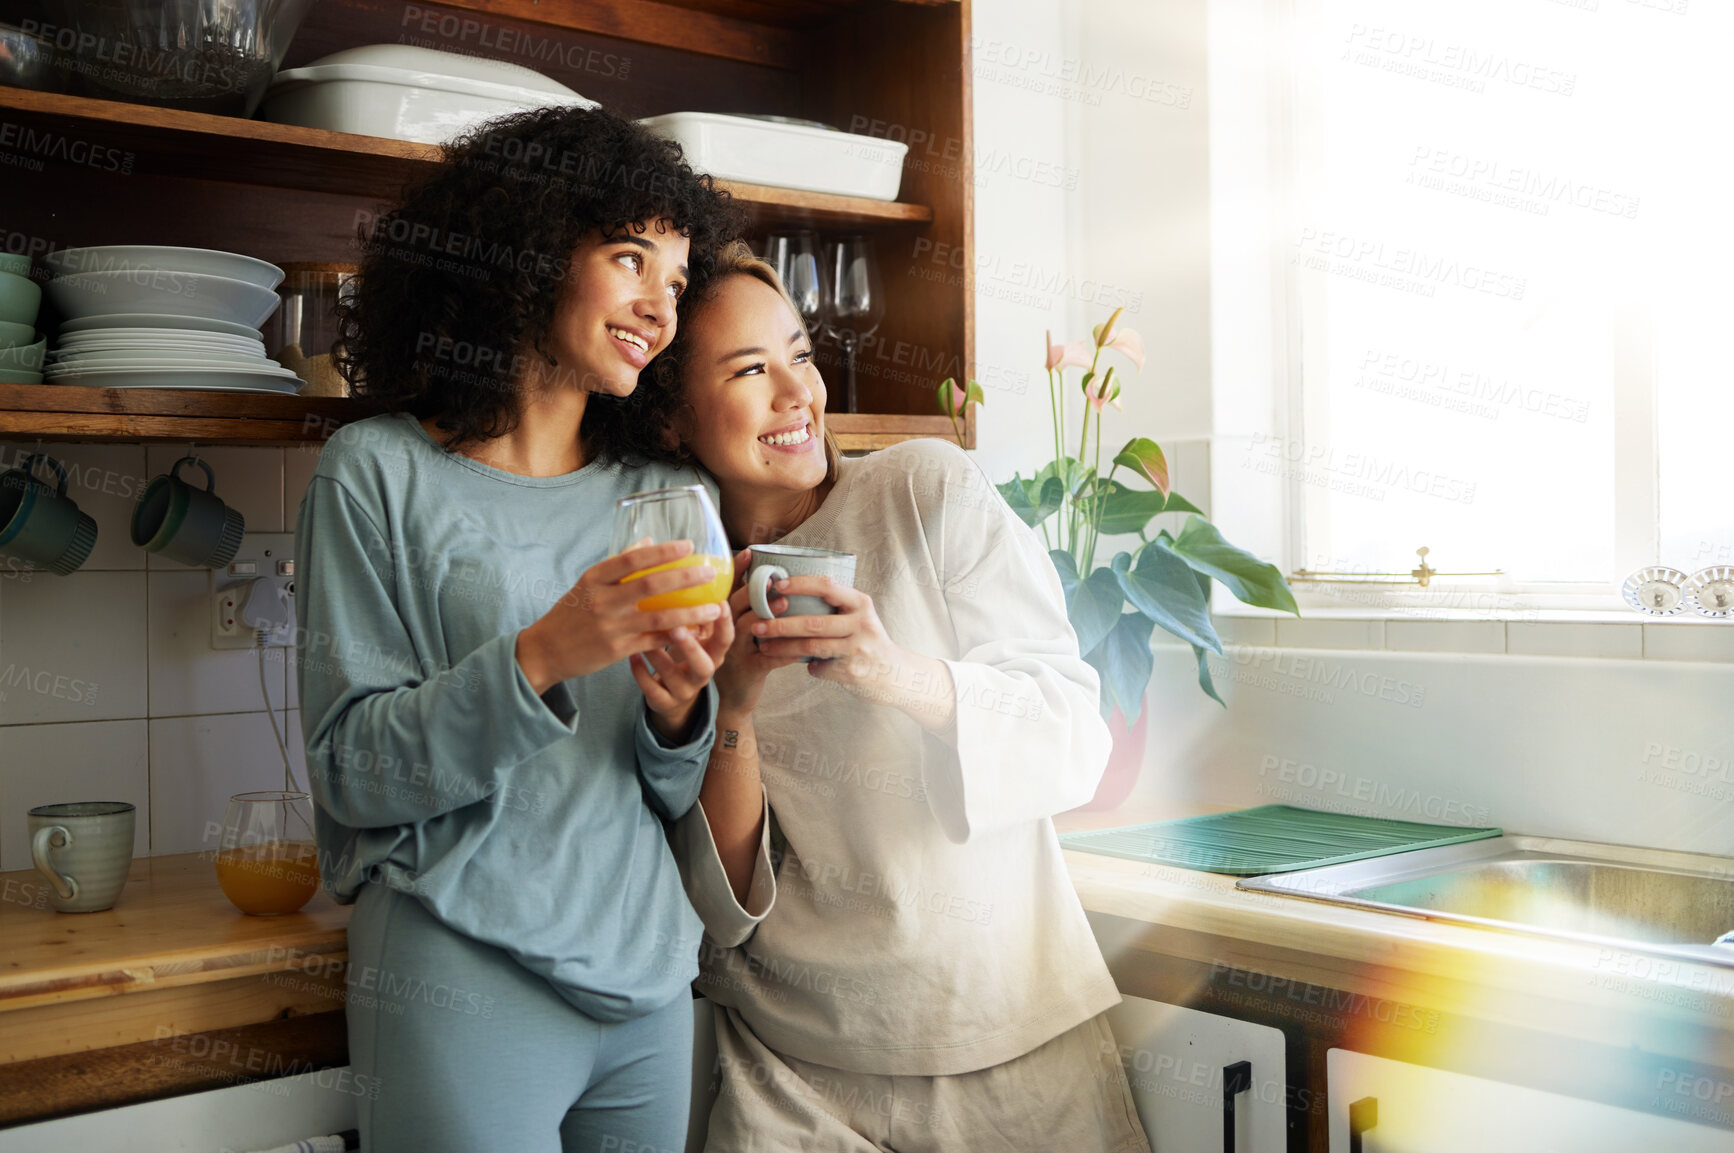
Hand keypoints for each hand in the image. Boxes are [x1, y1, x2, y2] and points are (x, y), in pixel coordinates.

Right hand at [516, 541, 725, 694]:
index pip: (631, 559)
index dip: (662, 551)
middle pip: (651, 585)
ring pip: (659, 617)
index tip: (688, 545)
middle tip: (709, 573)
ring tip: (714, 608)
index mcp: (594, 578)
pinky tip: (697, 632)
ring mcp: (610, 627)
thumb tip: (648, 542)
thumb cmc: (571, 613)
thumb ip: (617, 564)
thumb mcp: (586, 584)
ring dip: (691, 612)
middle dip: (685, 577)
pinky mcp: (616, 650)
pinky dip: (677, 636)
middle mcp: (602, 600)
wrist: (545, 651)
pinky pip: (654, 641)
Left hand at [632, 607, 733, 740]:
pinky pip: (651, 689)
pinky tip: (631, 656)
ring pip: (673, 677)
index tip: (719, 602)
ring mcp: (683, 691)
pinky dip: (641, 672)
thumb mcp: (697, 636)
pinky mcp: (663, 702)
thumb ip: (699, 612)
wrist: (673, 695)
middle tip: (677, 627)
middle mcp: (702, 674)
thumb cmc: (684, 654)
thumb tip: (700, 570)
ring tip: (642, 637)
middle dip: (691, 647)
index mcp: (713, 654)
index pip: (726, 640)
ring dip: (658, 656)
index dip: (725, 624)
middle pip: (704, 665)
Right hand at [713, 548, 803, 713]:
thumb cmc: (742, 657)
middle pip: (732, 604)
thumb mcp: (740, 632)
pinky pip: (767, 659)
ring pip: (744, 628)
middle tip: (772, 578)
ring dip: (766, 614)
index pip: (727, 588)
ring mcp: (735, 650)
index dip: (736, 570)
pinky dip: (785, 651)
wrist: (732, 700)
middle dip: (751, 589)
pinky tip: (801, 646)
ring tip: (786, 603)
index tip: (750, 552)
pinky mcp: (749, 670)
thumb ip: (750, 609)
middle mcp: (723, 631)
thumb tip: (774, 579)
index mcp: (722, 618)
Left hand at [747, 575, 897, 689]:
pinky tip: (804, 666)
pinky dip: (809, 667)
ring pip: (811, 647)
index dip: (799, 585)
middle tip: (756, 625)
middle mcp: (862, 623)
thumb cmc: (867, 640)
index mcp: (861, 603)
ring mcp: (858, 649)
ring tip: (763, 646)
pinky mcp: (853, 672)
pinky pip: (819, 668)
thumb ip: (836, 606)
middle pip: (813, 622)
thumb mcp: (860, 616)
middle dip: (780, 625)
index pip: (827, 586)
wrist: (896, 674)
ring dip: (783, 648)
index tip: (776, 586)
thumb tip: (787, 593)